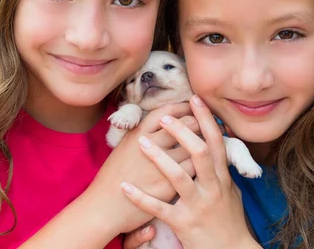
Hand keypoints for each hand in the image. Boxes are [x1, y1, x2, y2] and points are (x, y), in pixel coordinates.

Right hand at [81, 102, 197, 234]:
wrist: (104, 207)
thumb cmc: (112, 178)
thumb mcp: (123, 148)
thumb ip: (140, 135)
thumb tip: (157, 123)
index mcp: (138, 133)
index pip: (165, 111)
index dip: (181, 107)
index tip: (192, 105)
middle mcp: (150, 145)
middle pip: (183, 125)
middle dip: (198, 122)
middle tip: (207, 124)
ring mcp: (161, 165)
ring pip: (192, 146)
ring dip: (203, 144)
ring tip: (208, 144)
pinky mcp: (168, 186)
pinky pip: (192, 170)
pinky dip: (201, 165)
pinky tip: (204, 166)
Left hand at [120, 96, 259, 248]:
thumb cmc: (229, 221)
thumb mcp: (231, 192)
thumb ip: (222, 169)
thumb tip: (218, 146)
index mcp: (222, 178)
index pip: (215, 142)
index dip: (205, 119)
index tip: (195, 99)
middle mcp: (213, 189)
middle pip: (199, 153)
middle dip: (182, 133)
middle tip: (165, 118)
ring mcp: (198, 206)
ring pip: (179, 177)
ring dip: (159, 158)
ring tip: (142, 143)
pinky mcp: (184, 223)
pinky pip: (160, 209)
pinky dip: (140, 198)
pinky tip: (125, 187)